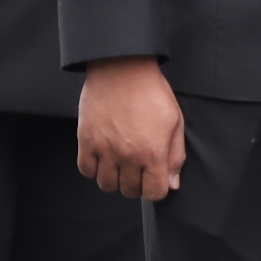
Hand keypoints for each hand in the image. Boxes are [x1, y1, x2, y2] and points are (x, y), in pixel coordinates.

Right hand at [78, 57, 185, 200]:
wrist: (122, 67)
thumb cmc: (151, 91)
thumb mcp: (175, 121)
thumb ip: (175, 156)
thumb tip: (172, 184)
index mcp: (152, 153)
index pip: (154, 193)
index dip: (156, 189)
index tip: (154, 179)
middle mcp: (128, 156)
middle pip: (130, 191)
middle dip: (136, 184)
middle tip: (137, 168)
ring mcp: (105, 149)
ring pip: (107, 185)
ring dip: (115, 179)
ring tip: (119, 163)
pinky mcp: (86, 140)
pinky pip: (85, 170)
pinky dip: (93, 169)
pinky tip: (102, 157)